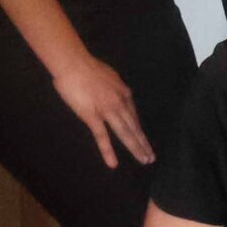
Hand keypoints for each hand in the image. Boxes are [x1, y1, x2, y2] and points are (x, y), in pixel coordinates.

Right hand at [50, 52, 151, 167]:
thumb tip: (116, 90)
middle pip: (134, 127)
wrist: (74, 63)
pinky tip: (113, 163)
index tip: (144, 140)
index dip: (139, 130)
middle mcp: (120, 103)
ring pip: (125, 133)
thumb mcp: (109, 76)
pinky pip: (102, 137)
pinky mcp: (92, 116)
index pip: (134, 116)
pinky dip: (108, 151)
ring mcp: (107, 110)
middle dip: (143, 143)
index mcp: (123, 93)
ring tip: (144, 160)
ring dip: (135, 148)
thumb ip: (114, 87)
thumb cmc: (87, 67)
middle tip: (152, 157)